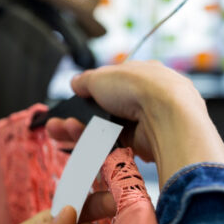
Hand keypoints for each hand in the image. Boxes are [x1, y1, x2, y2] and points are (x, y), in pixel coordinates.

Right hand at [60, 61, 223, 186]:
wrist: (167, 116)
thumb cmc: (139, 87)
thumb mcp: (101, 76)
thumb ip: (85, 81)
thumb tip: (76, 82)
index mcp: (142, 76)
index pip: (111, 86)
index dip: (90, 94)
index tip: (73, 102)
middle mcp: (145, 100)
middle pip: (102, 113)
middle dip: (75, 119)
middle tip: (55, 125)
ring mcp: (144, 124)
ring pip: (104, 131)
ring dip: (78, 131)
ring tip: (58, 131)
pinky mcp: (143, 146)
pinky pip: (113, 147)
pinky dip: (94, 146)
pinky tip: (78, 143)